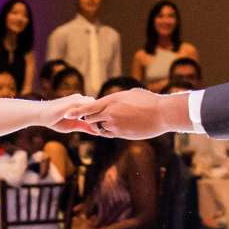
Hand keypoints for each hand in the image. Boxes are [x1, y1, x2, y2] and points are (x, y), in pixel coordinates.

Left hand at [60, 87, 182, 139]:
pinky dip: (110, 132)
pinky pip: (110, 134)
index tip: (66, 114)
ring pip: (100, 128)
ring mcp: (115, 125)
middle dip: (90, 120)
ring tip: (113, 121)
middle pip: (90, 119)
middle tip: (91, 119)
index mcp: (111, 100)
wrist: (162, 114)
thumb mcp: (131, 94)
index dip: (76, 112)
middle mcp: (110, 113)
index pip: (87, 108)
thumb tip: (112, 100)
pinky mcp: (122, 134)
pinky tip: (120, 127)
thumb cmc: (150, 101)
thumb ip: (118, 98)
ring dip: (101, 126)